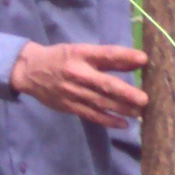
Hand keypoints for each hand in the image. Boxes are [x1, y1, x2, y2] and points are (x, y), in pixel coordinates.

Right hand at [10, 42, 148, 128]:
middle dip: (125, 92)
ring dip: (122, 109)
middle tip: (144, 99)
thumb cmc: (61, 57)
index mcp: (81, 54)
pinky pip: (91, 115)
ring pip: (101, 102)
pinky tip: (123, 123)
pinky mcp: (70, 106)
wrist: (29, 71)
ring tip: (140, 112)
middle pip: (105, 84)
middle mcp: (78, 73)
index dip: (125, 56)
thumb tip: (138, 60)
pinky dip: (108, 120)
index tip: (144, 59)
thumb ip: (108, 57)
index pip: (106, 54)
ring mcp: (73, 92)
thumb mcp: (81, 50)